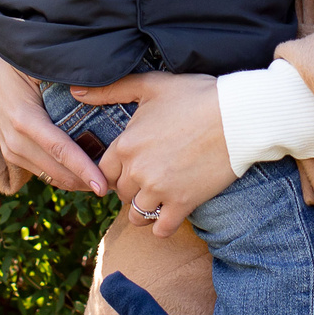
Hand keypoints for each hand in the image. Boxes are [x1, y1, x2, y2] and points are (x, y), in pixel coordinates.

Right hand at [0, 41, 107, 194]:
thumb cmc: (15, 64)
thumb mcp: (39, 68)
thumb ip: (67, 81)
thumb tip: (102, 89)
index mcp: (24, 119)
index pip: (60, 150)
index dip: (84, 169)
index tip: (104, 185)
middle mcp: (15, 141)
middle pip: (58, 172)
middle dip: (87, 182)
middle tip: (119, 182)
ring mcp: (11, 151)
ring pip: (51, 178)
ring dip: (78, 182)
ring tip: (107, 180)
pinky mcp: (12, 155)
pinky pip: (43, 173)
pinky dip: (65, 176)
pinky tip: (86, 174)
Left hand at [71, 71, 235, 234]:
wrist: (238, 116)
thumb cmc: (196, 96)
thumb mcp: (151, 85)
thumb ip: (111, 90)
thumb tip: (76, 92)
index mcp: (125, 145)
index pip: (104, 172)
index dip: (117, 171)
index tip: (132, 168)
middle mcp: (137, 170)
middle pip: (120, 194)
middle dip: (132, 189)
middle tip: (150, 180)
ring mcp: (159, 190)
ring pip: (136, 215)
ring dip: (144, 210)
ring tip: (159, 198)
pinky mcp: (182, 204)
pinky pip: (161, 229)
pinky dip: (163, 225)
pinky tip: (172, 213)